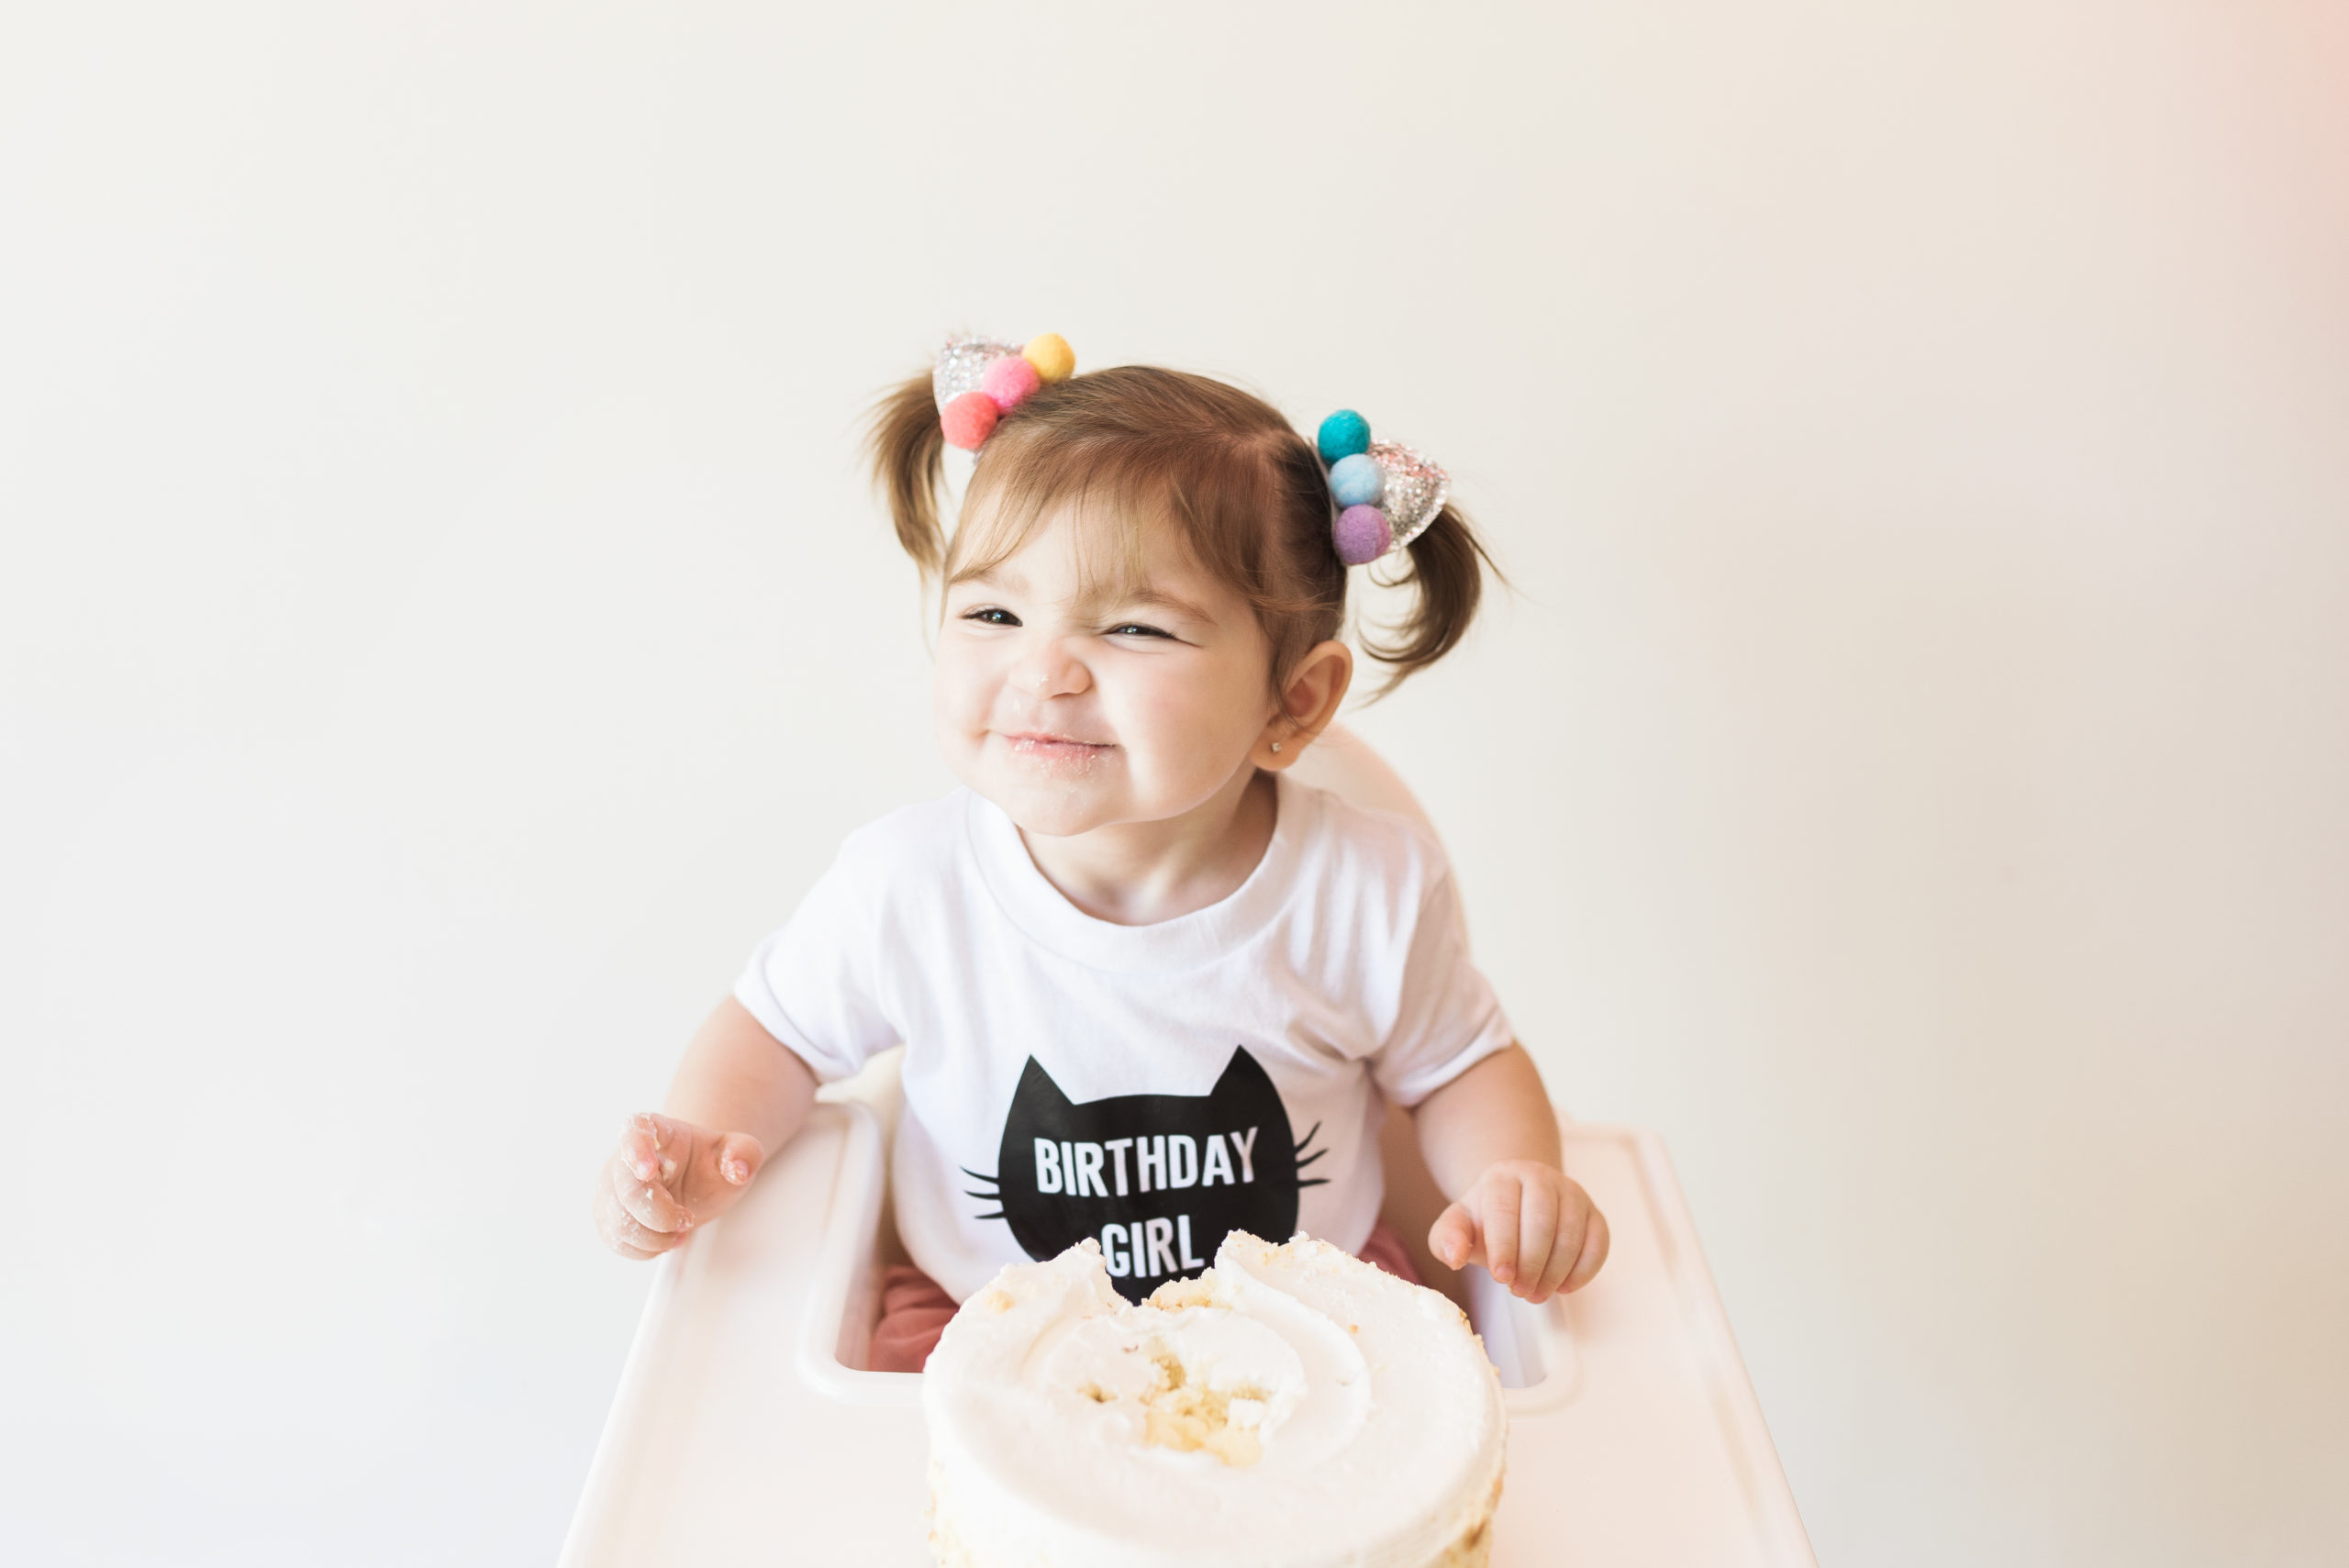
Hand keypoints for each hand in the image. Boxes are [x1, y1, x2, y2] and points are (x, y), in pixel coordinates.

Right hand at [593, 1111, 764, 1258]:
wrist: (694, 1181)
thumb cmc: (710, 1164)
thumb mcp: (738, 1152)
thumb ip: (745, 1153)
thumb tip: (737, 1169)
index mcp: (656, 1131)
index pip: (635, 1130)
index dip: (636, 1149)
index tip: (648, 1170)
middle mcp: (625, 1157)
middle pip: (628, 1189)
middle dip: (661, 1215)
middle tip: (687, 1219)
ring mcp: (612, 1187)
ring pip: (618, 1221)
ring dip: (653, 1237)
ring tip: (679, 1232)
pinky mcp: (608, 1215)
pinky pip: (616, 1240)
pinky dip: (644, 1249)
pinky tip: (664, 1239)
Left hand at [1428, 1158, 1609, 1302]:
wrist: (1518, 1203)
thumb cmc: (1486, 1219)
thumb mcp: (1457, 1226)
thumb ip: (1447, 1239)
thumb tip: (1454, 1256)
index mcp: (1503, 1176)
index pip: (1505, 1210)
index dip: (1504, 1247)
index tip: (1501, 1277)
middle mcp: (1541, 1177)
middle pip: (1542, 1222)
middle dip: (1531, 1264)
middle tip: (1519, 1291)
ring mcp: (1572, 1193)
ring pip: (1571, 1235)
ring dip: (1555, 1273)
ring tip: (1536, 1293)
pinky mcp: (1594, 1213)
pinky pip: (1598, 1243)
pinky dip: (1583, 1271)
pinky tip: (1564, 1286)